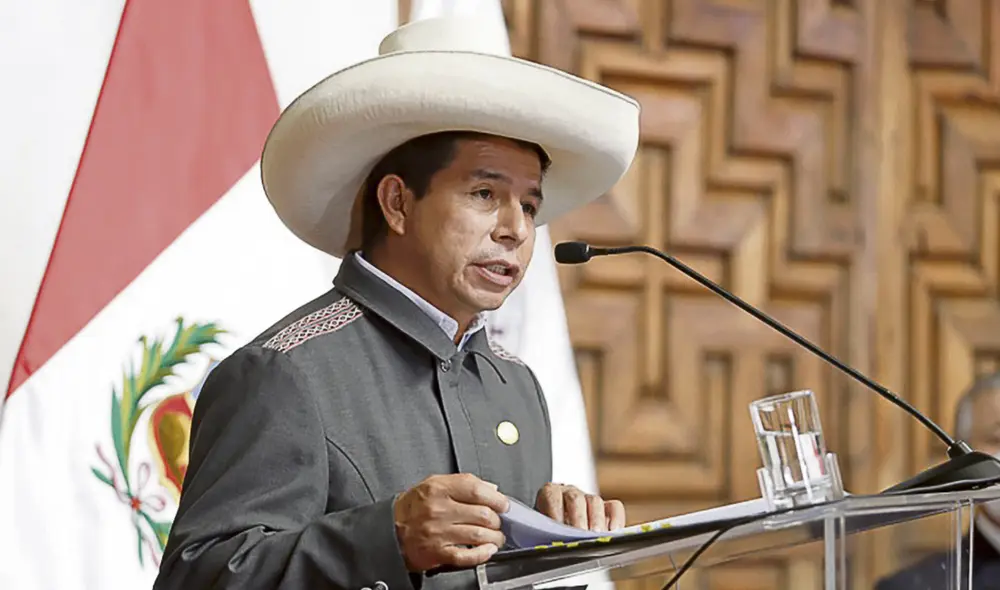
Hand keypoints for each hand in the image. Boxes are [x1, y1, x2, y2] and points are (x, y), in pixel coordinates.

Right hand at [393, 473, 509, 571]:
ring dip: (495, 537)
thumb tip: (490, 488)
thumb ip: (462, 482)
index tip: (503, 504)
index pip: (476, 490)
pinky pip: (467, 556)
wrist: (389, 531)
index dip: (496, 498)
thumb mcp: (433, 484)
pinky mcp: (438, 553)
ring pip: (479, 535)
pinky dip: (483, 554)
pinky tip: (487, 550)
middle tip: (499, 521)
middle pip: (482, 514)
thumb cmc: (412, 507)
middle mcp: (438, 510)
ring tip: (496, 536)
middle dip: (497, 520)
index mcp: (438, 489)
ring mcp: (438, 533)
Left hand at [535, 483, 625, 531]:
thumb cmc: (546, 529)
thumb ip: (542, 532)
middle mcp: (570, 493)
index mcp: (549, 494)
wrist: (554, 525)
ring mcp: (588, 499)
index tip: (558, 528)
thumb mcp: (540, 529)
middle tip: (580, 534)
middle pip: (575, 499)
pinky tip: (613, 532)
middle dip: (578, 518)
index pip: (552, 496)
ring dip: (596, 520)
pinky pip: (614, 507)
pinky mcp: (605, 509)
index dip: (555, 511)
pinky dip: (616, 519)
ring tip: (595, 536)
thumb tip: (545, 541)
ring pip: (595, 502)